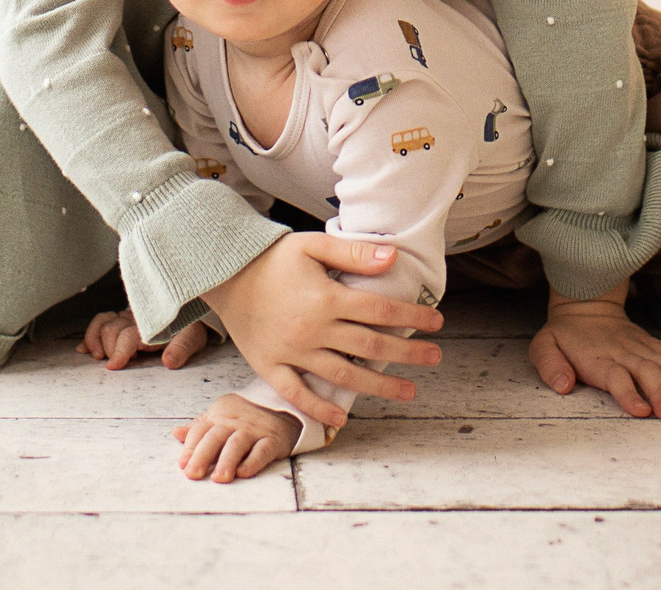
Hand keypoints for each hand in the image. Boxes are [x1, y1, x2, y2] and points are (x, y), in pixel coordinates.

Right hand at [78, 310, 210, 370]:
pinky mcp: (120, 319)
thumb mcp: (193, 338)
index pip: (128, 335)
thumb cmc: (189, 328)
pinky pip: (100, 320)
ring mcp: (126, 317)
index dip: (119, 351)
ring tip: (97, 356)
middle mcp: (135, 318)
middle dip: (108, 348)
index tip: (113, 366)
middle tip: (114, 363)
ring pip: (102, 321)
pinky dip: (90, 334)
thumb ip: (182, 349)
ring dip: (95, 339)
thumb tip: (169, 362)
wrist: (190, 312)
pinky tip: (85, 349)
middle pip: (111, 329)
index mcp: (152, 324)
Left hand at [172, 393, 302, 481]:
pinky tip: (243, 472)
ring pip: (237, 444)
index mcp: (219, 417)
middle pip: (215, 438)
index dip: (190, 448)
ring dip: (226, 461)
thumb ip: (199, 427)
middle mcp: (235, 423)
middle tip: (193, 474)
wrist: (282, 406)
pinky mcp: (273, 440)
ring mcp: (254, 431)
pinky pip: (262, 450)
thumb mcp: (220, 416)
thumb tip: (176, 433)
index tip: (183, 465)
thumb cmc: (245, 416)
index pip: (201, 431)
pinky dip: (253, 462)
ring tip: (219, 478)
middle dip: (202, 456)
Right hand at [202, 232, 444, 430]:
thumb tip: (393, 257)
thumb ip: (353, 252)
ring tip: (409, 391)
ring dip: (379, 386)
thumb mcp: (312, 245)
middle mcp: (313, 330)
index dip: (413, 316)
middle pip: (370, 346)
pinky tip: (344, 417)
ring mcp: (292, 352)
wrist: (223, 274)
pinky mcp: (270, 366)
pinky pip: (297, 393)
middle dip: (408, 353)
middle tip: (435, 357)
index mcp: (326, 298)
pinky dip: (320, 407)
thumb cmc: (271, 258)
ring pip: (343, 376)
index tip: (437, 322)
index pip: (381, 310)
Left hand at [530, 288, 660, 420]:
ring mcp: (648, 351)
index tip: (640, 411)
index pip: (616, 377)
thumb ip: (550, 365)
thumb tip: (563, 385)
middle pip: (648, 374)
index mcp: (600, 358)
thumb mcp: (543, 346)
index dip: (628, 393)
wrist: (585, 306)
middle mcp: (628, 354)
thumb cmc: (564, 336)